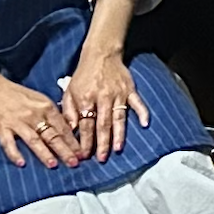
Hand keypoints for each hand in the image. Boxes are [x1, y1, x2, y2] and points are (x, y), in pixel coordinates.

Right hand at [0, 78, 85, 168]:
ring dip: (44, 154)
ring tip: (53, 165)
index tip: (82, 154)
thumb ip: (52, 114)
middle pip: (52, 135)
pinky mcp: (1, 128)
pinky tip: (21, 163)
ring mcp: (17, 122)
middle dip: (65, 150)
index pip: (63, 127)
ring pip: (34, 140)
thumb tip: (68, 128)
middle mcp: (34, 115)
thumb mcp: (40, 100)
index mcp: (46, 107)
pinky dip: (15, 153)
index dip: (73, 142)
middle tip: (74, 163)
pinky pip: (9, 143)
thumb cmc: (18, 95)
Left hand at [56, 43, 146, 159]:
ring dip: (118, 134)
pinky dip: (142, 113)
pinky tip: (144, 124)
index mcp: (85, 98)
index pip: (85, 124)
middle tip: (101, 158)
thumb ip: (69, 111)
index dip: (84, 141)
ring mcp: (118, 94)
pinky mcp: (130, 89)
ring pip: (118, 117)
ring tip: (118, 149)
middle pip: (102, 124)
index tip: (84, 155)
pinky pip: (137, 103)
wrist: (101, 54)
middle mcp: (102, 98)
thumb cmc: (83, 75)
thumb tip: (70, 131)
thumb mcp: (69, 91)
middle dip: (101, 143)